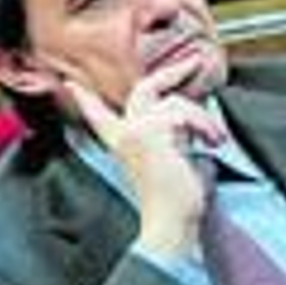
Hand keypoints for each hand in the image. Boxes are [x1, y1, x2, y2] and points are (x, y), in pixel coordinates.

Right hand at [65, 56, 225, 258]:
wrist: (171, 221)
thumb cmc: (175, 202)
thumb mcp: (173, 160)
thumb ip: (177, 137)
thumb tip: (199, 121)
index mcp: (123, 144)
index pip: (98, 116)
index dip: (85, 99)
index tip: (71, 85)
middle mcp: (124, 135)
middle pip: (142, 90)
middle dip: (171, 72)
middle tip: (193, 62)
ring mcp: (135, 131)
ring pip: (174, 102)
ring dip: (202, 118)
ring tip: (214, 138)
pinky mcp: (151, 132)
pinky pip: (184, 113)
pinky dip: (204, 126)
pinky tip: (212, 141)